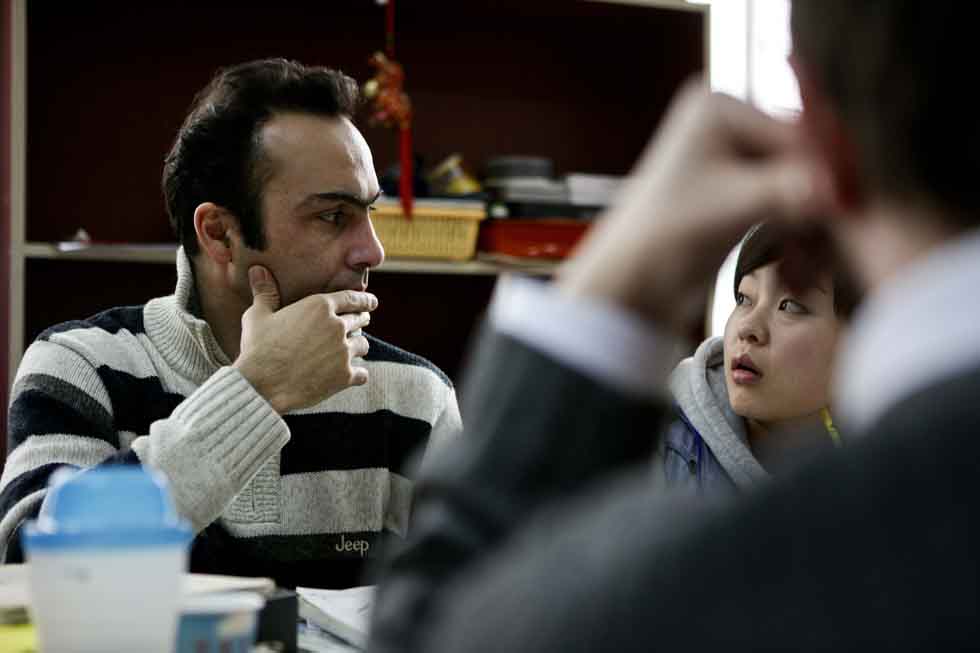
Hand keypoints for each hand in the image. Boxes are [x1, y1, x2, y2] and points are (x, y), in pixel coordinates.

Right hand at [233, 265, 377, 412]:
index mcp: (319, 306)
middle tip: (360, 323)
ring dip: (358, 346)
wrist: (262, 385)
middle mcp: (337, 326)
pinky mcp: (345, 376)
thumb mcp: (257, 316)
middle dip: (361, 321)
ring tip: (354, 349)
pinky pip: (362, 373)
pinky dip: (358, 374)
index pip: (352, 298)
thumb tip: (258, 270)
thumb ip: (265, 292)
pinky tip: (354, 376)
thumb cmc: (258, 348)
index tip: (372, 303)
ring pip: (363, 345)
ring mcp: (343, 351)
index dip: (365, 300)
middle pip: (359, 320)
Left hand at [559, 79, 831, 335]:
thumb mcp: (733, 205)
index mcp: (717, 107)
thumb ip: (791, 189)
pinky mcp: (738, 191)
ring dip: (810, 222)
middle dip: (819, 199)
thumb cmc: (663, 236)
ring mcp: (733, 156)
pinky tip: (804, 264)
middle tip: (844, 234)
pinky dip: (796, 232)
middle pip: (799, 157)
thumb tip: (844, 186)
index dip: (826, 169)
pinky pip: (785, 205)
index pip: (792, 132)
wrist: (629, 282)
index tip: (855, 203)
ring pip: (797, 185)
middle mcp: (726, 122)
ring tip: (818, 261)